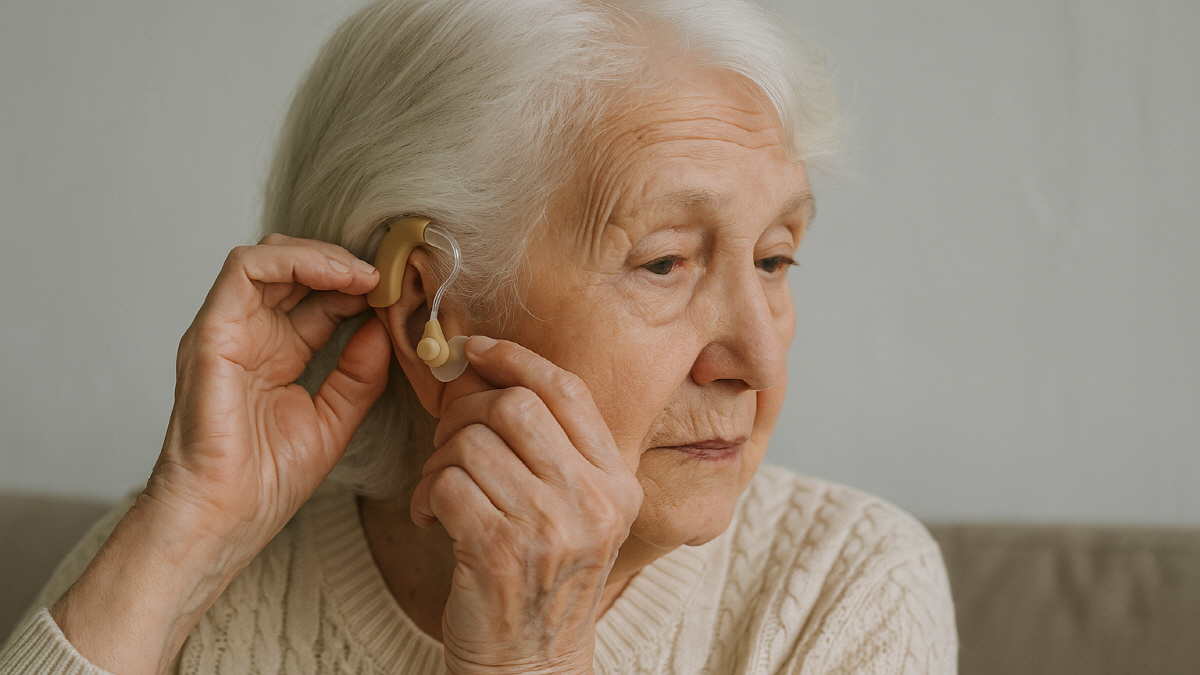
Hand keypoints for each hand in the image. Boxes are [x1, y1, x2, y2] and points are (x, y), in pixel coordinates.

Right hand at [144, 233, 388, 566]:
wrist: (223, 520)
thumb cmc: (265, 484)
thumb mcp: (334, 419)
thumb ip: (359, 373)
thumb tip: (382, 328)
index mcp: (277, 355)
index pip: (318, 299)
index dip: (359, 289)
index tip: (398, 295)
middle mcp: (251, 336)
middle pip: (295, 271)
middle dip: (345, 266)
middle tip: (388, 278)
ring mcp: (228, 330)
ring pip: (270, 257)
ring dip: (324, 257)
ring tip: (366, 276)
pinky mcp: (212, 332)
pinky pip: (246, 270)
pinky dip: (295, 261)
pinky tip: (339, 278)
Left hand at [411, 337, 642, 674]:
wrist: (533, 664)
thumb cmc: (544, 580)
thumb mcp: (578, 512)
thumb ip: (556, 449)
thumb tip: (491, 371)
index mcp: (617, 481)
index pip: (567, 390)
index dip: (515, 358)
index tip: (476, 350)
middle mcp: (592, 500)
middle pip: (514, 405)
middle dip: (464, 409)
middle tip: (449, 438)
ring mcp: (549, 526)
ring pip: (471, 441)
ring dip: (439, 458)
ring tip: (439, 487)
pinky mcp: (498, 550)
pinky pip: (444, 483)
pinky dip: (423, 494)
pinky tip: (429, 516)